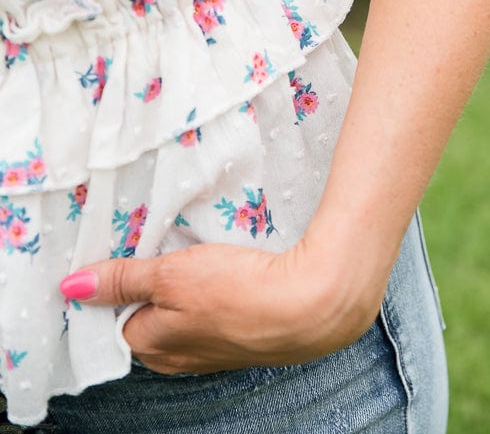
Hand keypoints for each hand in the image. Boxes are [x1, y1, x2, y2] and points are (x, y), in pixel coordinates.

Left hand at [59, 238, 385, 374]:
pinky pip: (213, 305)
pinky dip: (214, 283)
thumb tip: (73, 287)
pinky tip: (225, 262)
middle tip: (161, 242)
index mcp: (151, 346)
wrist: (308, 304)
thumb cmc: (238, 294)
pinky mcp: (242, 331)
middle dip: (152, 279)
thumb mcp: (170, 275)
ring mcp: (212, 347)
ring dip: (185, 279)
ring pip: (183, 307)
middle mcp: (178, 355)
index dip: (118, 281)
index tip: (125, 250)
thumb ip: (123, 279)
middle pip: (148, 311)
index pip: (115, 313)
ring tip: (195, 248)